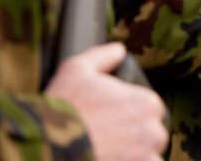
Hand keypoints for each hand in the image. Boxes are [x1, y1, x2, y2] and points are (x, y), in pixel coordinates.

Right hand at [47, 43, 167, 160]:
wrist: (47, 147)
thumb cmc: (63, 108)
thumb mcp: (77, 69)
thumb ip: (103, 56)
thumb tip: (118, 50)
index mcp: (147, 103)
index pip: (149, 109)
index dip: (128, 113)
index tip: (110, 119)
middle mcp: (154, 132)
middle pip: (150, 136)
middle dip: (133, 137)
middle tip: (105, 137)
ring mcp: (146, 157)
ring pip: (147, 156)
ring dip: (132, 155)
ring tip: (105, 150)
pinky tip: (107, 160)